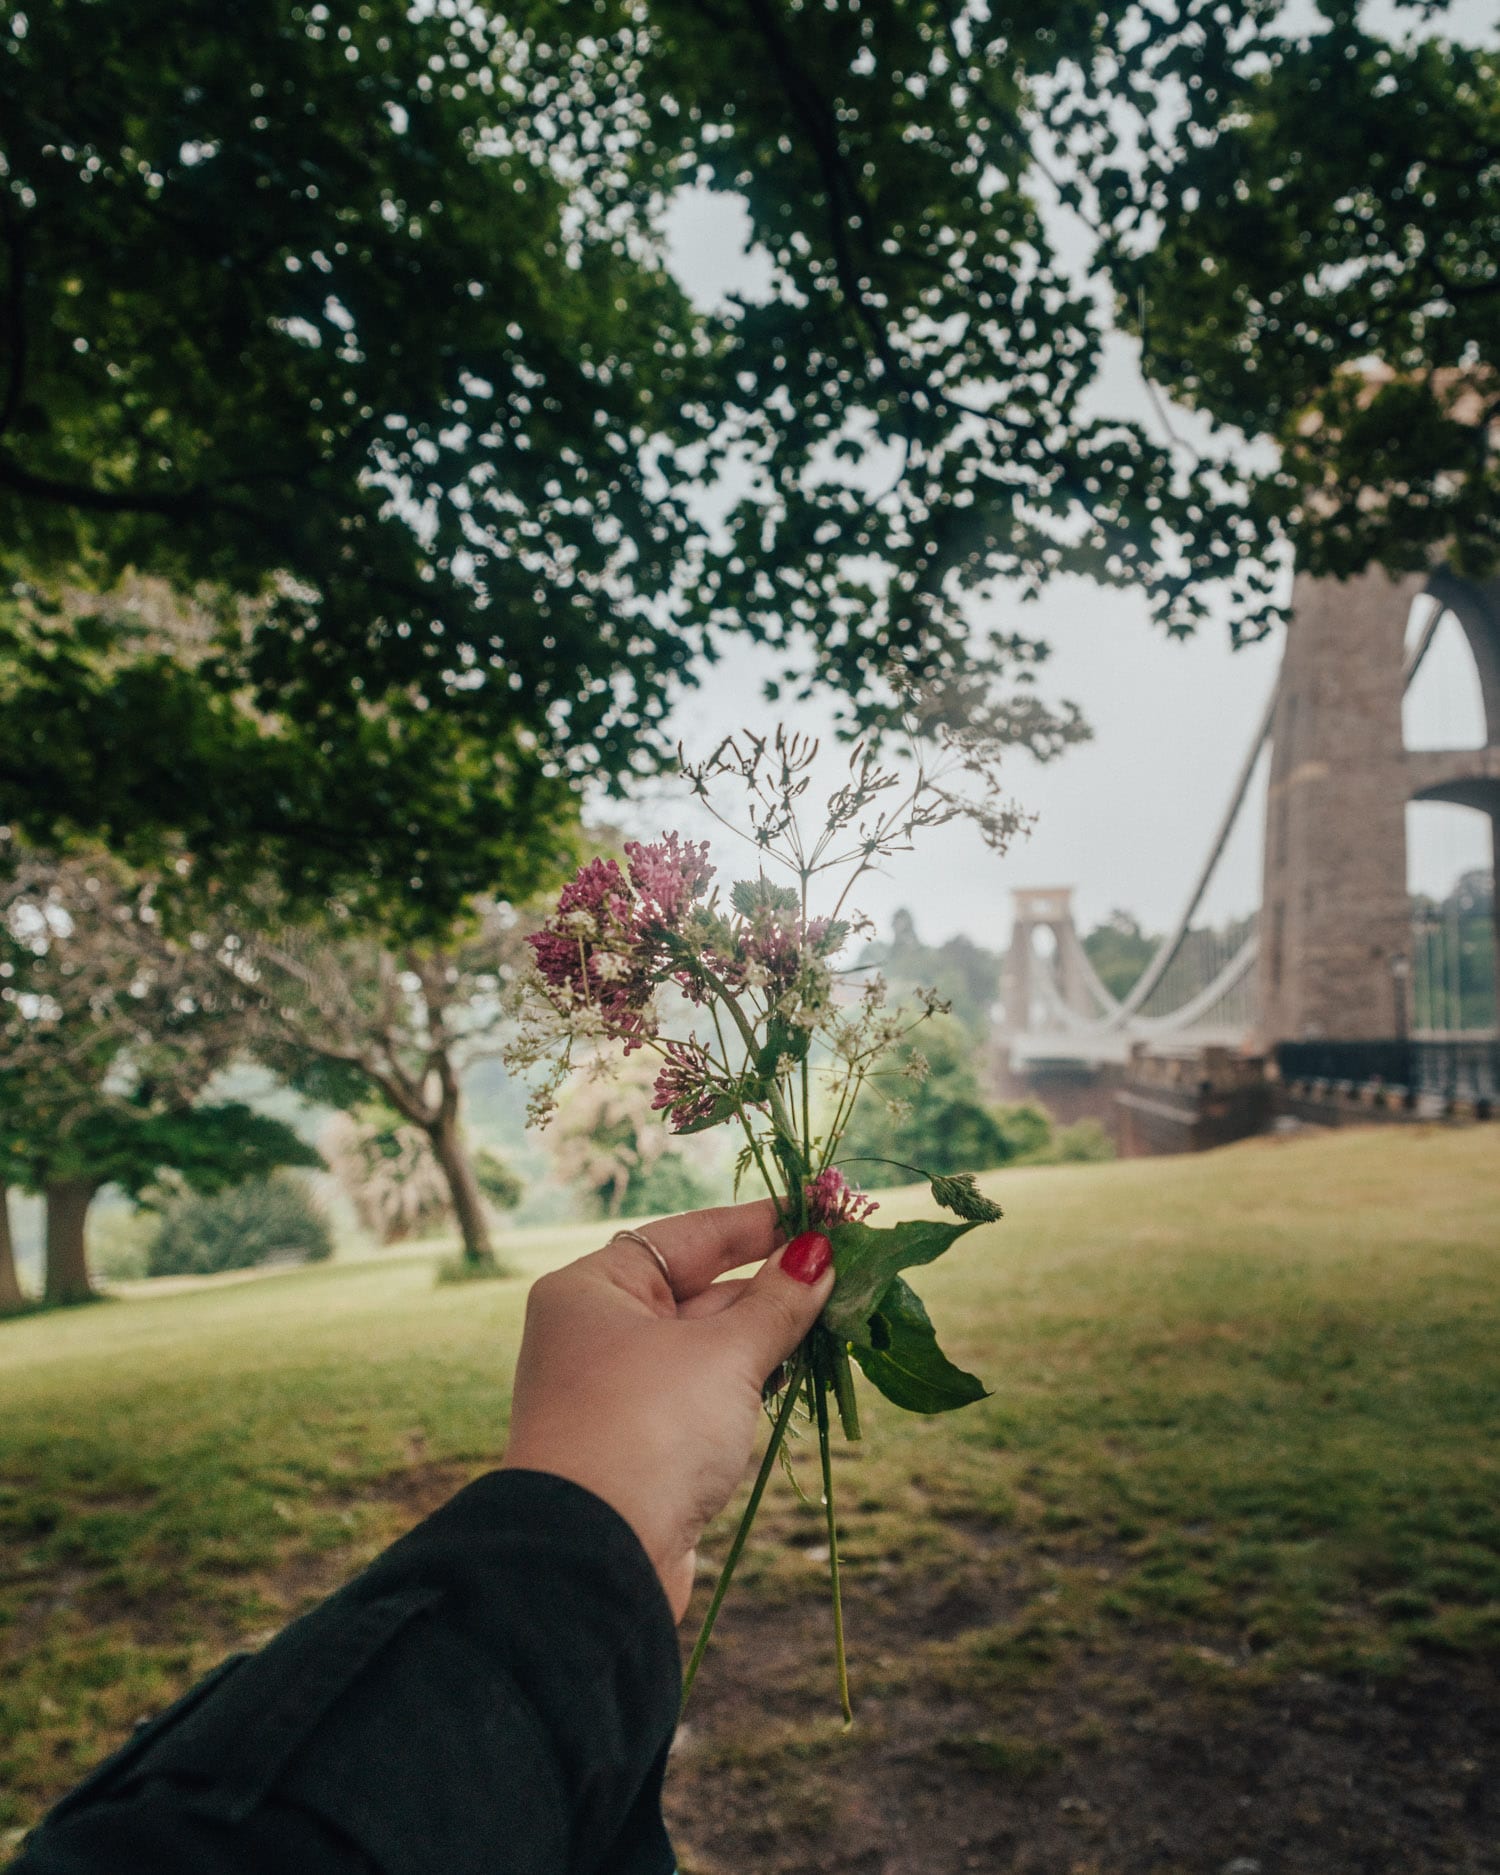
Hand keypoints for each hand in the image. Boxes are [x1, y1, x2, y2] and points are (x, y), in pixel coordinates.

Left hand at [501, 1200, 834, 1617]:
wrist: (595, 1560)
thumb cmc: (650, 1430)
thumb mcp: (724, 1356)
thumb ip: (777, 1303)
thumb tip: (818, 1254)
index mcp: (596, 1289)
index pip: (691, 1236)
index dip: (761, 1223)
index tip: (822, 1210)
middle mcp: (599, 1331)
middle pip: (701, 1290)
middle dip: (773, 1284)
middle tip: (849, 1270)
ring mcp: (618, 1390)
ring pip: (707, 1346)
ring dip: (768, 1335)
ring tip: (837, 1319)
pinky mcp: (641, 1443)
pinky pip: (704, 1393)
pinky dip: (748, 1382)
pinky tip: (795, 1373)